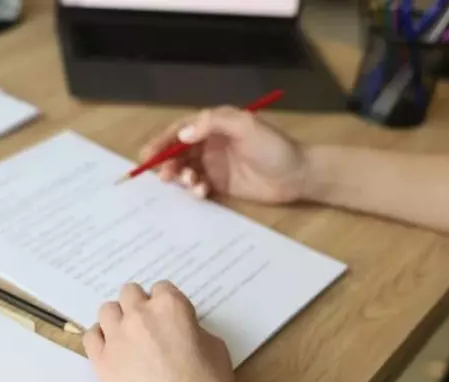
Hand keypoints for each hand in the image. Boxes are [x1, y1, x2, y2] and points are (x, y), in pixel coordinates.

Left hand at [83, 281, 240, 381]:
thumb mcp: (214, 347)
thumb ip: (192, 329)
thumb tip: (180, 332)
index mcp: (170, 306)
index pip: (161, 288)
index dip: (166, 305)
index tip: (169, 319)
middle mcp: (139, 315)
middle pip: (129, 294)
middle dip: (139, 306)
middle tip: (148, 328)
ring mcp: (117, 338)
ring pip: (107, 310)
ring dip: (118, 319)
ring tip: (128, 339)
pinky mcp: (102, 363)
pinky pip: (91, 337)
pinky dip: (100, 339)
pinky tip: (111, 351)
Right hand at [142, 107, 307, 203]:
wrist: (298, 175)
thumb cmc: (274, 147)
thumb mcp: (246, 126)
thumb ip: (213, 124)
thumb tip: (182, 134)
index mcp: (215, 125)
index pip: (181, 130)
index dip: (163, 140)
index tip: (149, 154)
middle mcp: (210, 143)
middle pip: (178, 151)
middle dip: (167, 162)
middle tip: (164, 175)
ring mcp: (214, 165)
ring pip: (185, 169)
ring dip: (181, 176)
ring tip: (190, 182)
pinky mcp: (220, 184)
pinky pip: (197, 186)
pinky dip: (194, 189)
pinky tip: (202, 191)